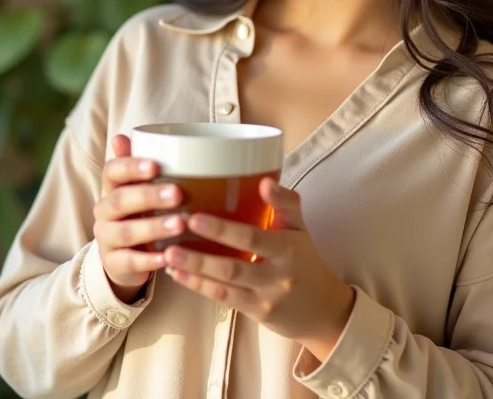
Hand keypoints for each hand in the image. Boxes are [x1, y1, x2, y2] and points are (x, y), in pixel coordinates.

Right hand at [93, 134, 185, 303]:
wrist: (124, 254)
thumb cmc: (140, 209)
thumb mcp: (141, 185)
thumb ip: (138, 162)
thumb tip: (122, 135)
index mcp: (112, 186)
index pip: (112, 171)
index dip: (131, 167)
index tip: (156, 165)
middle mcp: (104, 211)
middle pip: (119, 201)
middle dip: (149, 196)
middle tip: (178, 194)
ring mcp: (106, 238)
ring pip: (125, 232)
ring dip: (153, 227)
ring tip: (180, 224)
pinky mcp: (114, 264)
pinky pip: (129, 262)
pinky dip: (149, 261)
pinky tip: (168, 257)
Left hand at [164, 178, 354, 361]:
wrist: (324, 309)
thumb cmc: (305, 259)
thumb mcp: (300, 228)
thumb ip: (284, 202)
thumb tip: (264, 179)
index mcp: (288, 248)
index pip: (253, 238)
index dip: (223, 230)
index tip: (196, 217)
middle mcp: (277, 275)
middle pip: (234, 266)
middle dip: (200, 255)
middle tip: (172, 239)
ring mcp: (266, 297)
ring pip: (225, 285)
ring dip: (194, 271)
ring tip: (168, 256)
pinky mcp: (256, 313)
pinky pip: (224, 299)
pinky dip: (200, 286)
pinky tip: (178, 275)